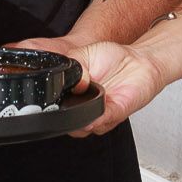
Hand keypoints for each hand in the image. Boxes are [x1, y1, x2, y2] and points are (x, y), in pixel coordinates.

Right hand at [15, 36, 168, 135]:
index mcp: (72, 95)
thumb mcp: (83, 54)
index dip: (49, 107)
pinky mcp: (115, 113)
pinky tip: (91, 117)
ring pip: (82, 127)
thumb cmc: (111, 58)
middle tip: (63, 101)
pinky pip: (103, 121)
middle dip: (62, 116)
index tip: (44, 101)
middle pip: (66, 123)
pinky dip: (96, 120)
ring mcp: (99, 113)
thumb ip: (71, 65)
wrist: (137, 59)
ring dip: (79, 120)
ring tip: (79, 103)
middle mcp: (84, 108)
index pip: (55, 108)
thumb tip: (71, 82)